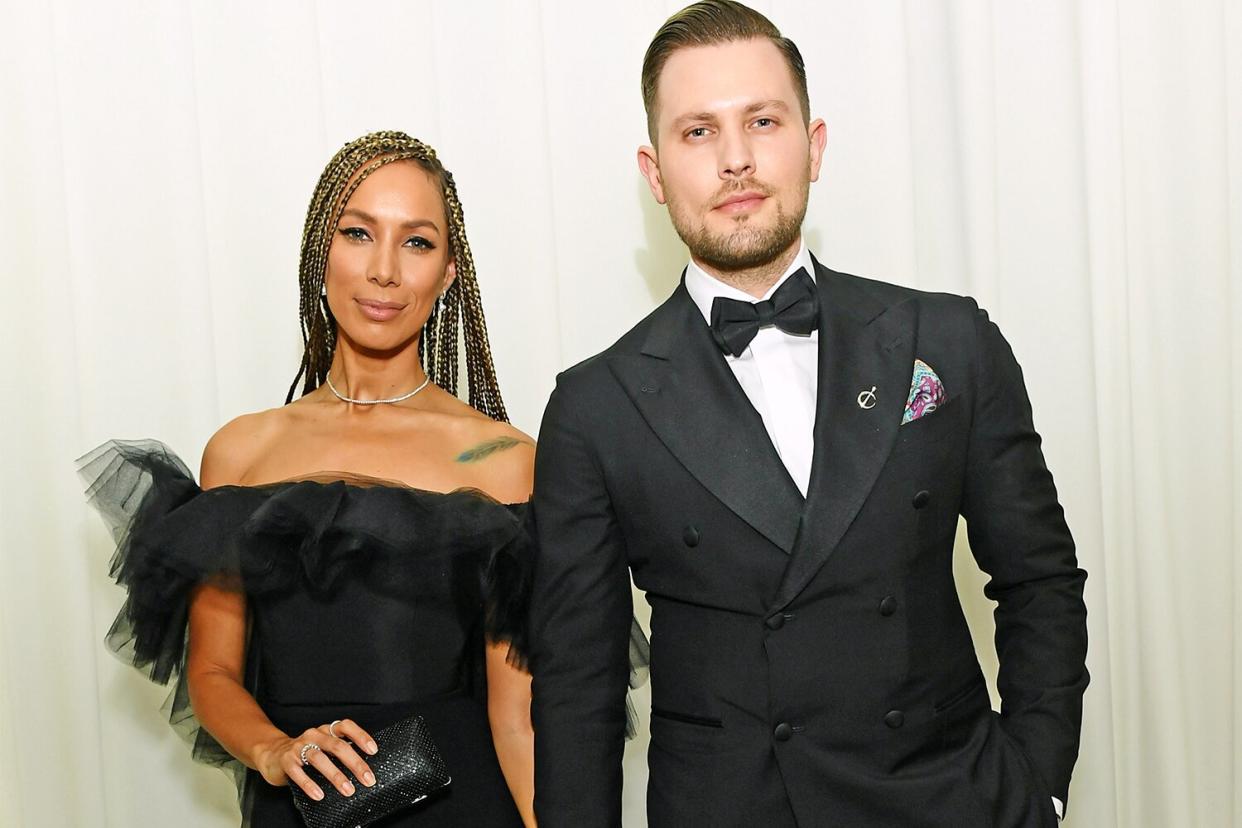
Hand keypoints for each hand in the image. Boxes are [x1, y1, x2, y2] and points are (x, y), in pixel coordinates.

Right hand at [253, 719, 378, 799]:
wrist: (273, 754)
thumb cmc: (306, 753)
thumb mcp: (324, 747)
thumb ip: (339, 752)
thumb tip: (364, 768)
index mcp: (326, 730)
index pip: (346, 726)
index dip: (361, 736)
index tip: (373, 750)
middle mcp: (314, 735)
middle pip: (337, 746)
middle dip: (355, 763)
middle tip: (368, 779)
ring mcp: (299, 746)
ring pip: (319, 758)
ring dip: (336, 776)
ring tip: (348, 790)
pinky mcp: (286, 761)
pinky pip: (298, 773)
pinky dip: (310, 784)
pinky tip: (319, 795)